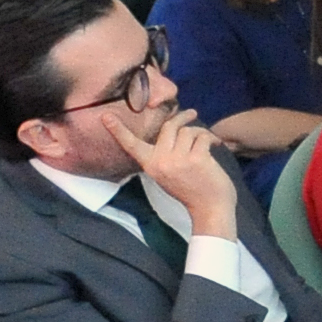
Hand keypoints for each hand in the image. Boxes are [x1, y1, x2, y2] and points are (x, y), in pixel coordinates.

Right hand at [112, 108, 239, 239]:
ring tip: (207, 143)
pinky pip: (202, 136)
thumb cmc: (191, 189)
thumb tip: (171, 128)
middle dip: (182, 117)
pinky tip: (215, 145)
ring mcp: (178, 160)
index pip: (131, 145)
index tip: (105, 116)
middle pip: (168, 126)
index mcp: (150, 165)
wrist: (210, 208)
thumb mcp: (167, 173)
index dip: (118, 130)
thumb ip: (163, 154)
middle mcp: (160, 162)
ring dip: (199, 133)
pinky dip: (211, 139)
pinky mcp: (196, 159)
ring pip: (187, 131)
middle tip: (191, 113)